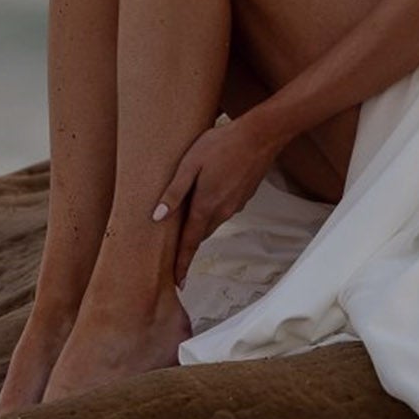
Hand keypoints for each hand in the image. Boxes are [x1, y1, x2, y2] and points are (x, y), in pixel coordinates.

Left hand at [155, 113, 282, 283]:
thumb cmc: (224, 144)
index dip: (182, 264)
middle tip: (174, 249)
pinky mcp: (244, 197)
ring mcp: (236, 205)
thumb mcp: (190, 163)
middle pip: (200, 234)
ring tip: (188, 216)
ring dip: (201, 224)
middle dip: (188, 244)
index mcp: (205, 206)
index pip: (190, 243)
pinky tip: (210, 192)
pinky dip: (214, 210)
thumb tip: (157, 216)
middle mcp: (222, 211)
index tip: (178, 282)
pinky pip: (225, 210)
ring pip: (213, 222)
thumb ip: (174, 191)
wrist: (261, 135)